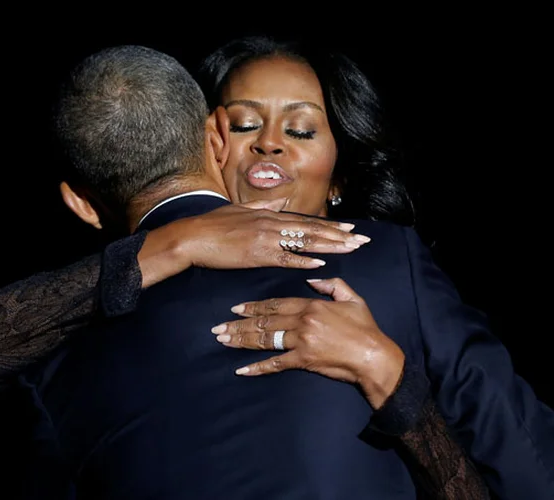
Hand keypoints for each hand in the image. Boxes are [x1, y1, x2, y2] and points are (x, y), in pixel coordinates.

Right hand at [170, 198, 370, 270]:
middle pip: (312, 230)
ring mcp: (265, 239)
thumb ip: (263, 207)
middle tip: (361, 240)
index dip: (329, 226)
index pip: (305, 221)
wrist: (192, 237)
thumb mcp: (239, 209)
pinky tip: (320, 263)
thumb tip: (280, 202)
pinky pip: (285, 258)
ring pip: (304, 242)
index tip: (349, 229)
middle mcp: (271, 224)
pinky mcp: (256, 255)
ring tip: (350, 249)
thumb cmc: (212, 225)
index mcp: (268, 215)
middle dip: (339, 236)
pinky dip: (303, 260)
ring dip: (329, 246)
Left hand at [211, 277, 404, 408]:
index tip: (235, 308)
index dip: (253, 306)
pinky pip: (276, 364)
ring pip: (264, 340)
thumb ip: (332, 285)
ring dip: (241, 341)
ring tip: (223, 342)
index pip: (275, 303)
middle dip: (239, 324)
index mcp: (310, 305)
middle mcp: (301, 322)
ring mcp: (301, 342)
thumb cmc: (365, 328)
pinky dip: (257, 368)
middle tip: (218, 328)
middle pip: (264, 321)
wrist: (374, 356)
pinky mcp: (303, 361)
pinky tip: (242, 370)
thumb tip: (312, 278)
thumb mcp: (352, 298)